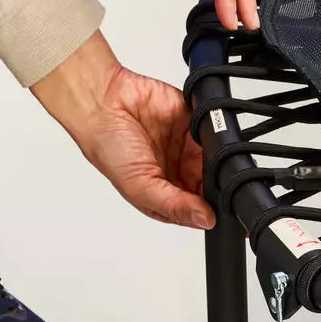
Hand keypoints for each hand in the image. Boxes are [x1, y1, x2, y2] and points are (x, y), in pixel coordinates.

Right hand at [33, 32, 214, 229]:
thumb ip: (174, 205)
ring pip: (218, 156)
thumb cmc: (108, 147)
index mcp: (164, 195)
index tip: (219, 206)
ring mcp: (185, 147)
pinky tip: (208, 134)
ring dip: (219, 156)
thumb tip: (205, 219)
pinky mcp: (192, 121)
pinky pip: (214, 128)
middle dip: (218, 181)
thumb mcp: (139, 187)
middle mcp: (177, 172)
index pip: (198, 209)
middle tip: (218, 178)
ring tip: (207, 154)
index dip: (211, 209)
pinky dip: (216, 131)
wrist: (101, 102)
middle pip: (212, 183)